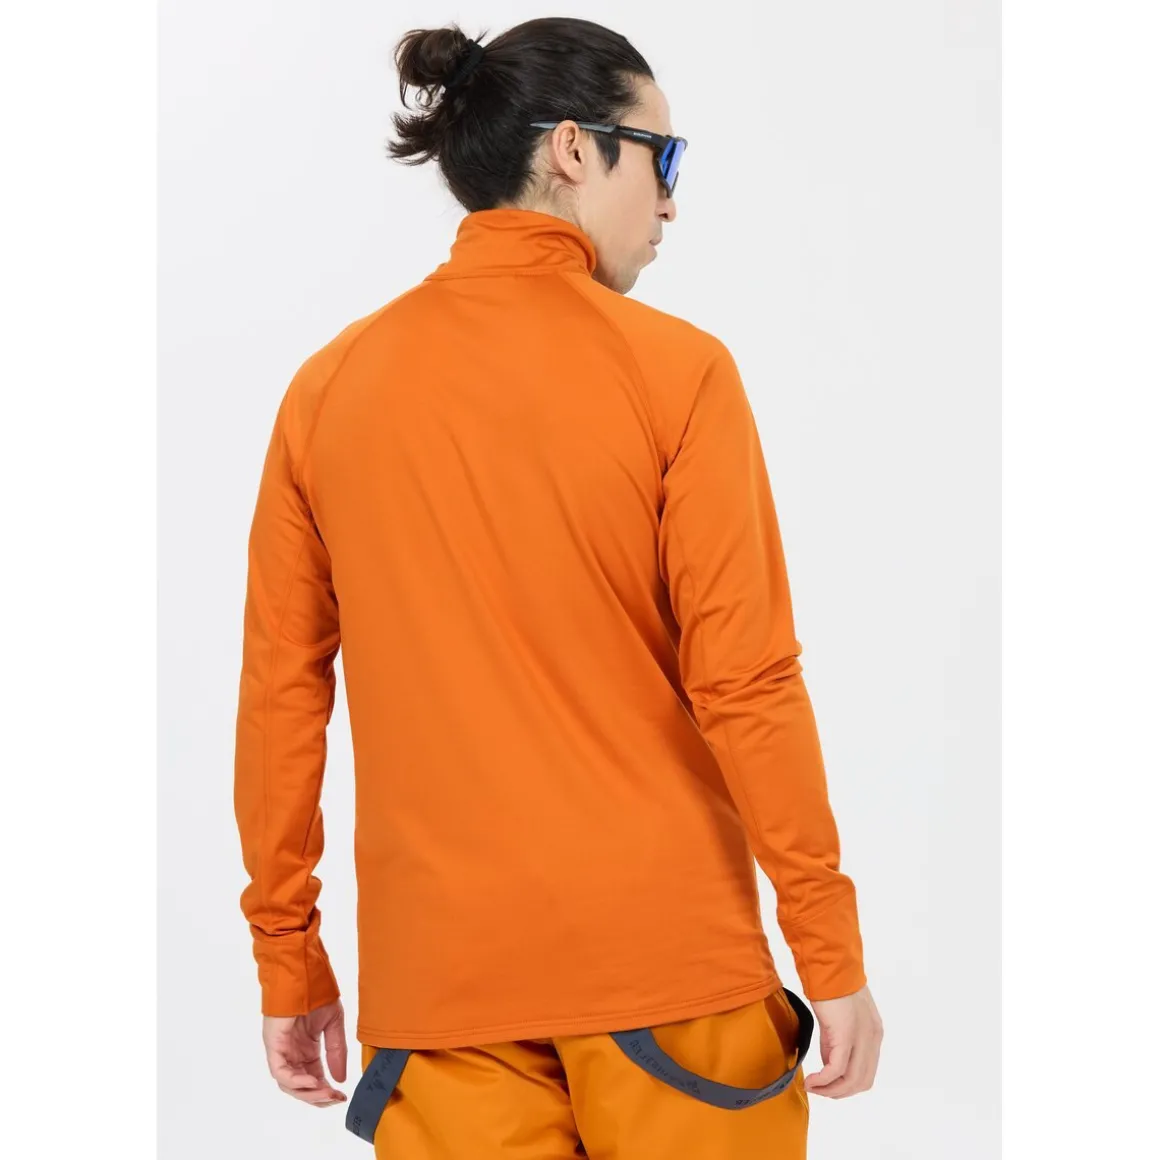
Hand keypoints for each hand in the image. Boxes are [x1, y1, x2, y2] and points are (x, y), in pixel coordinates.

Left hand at [262, 998, 348, 1107]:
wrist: (304, 974)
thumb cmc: (317, 994)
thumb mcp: (334, 1024)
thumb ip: (337, 1051)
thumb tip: (341, 1079)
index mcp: (306, 1050)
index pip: (314, 1079)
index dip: (327, 1090)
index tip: (342, 1096)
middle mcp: (292, 1054)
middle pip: (300, 1087)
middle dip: (318, 1097)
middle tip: (335, 1099)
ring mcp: (281, 1051)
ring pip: (289, 1084)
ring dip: (308, 1093)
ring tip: (326, 1093)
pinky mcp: (273, 1046)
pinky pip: (280, 1072)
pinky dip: (295, 1081)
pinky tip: (313, 1081)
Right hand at [802, 983, 882, 1098]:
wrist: (828, 966)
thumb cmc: (830, 986)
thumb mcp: (839, 1020)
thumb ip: (837, 1043)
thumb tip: (829, 1066)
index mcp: (874, 1034)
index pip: (866, 1073)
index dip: (847, 1085)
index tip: (827, 1086)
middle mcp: (872, 1039)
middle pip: (861, 1082)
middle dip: (839, 1092)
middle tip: (819, 1090)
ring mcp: (862, 1038)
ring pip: (851, 1080)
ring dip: (831, 1090)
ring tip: (813, 1087)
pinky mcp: (846, 1036)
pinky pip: (836, 1069)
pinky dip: (823, 1080)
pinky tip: (811, 1081)